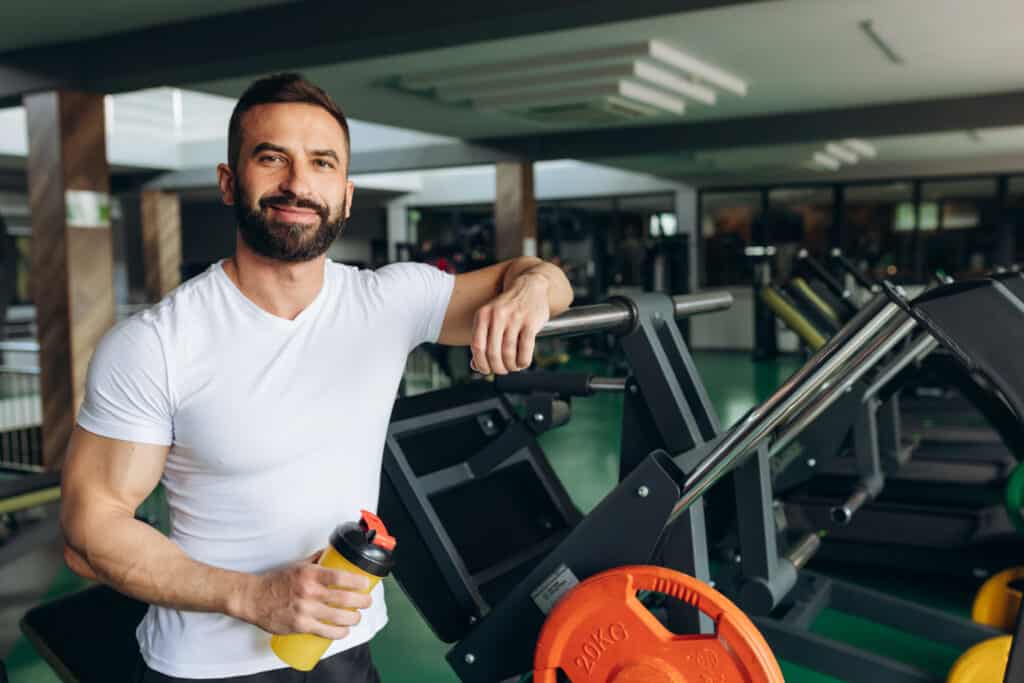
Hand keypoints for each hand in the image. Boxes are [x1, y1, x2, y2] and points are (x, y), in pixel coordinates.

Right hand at [237, 550, 372, 638]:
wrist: (253, 598)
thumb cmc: (275, 581)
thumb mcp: (297, 565)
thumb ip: (316, 560)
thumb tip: (332, 553)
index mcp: (310, 575)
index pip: (340, 577)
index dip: (357, 582)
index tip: (366, 583)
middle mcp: (309, 592)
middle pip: (344, 599)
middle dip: (362, 602)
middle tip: (367, 602)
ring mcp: (305, 611)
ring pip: (338, 617)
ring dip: (353, 618)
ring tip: (356, 617)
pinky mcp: (300, 626)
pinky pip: (325, 631)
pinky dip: (339, 633)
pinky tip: (344, 631)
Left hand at [470, 272, 550, 374]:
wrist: (529, 286)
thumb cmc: (507, 308)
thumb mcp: (489, 318)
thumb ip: (482, 340)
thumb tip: (476, 366)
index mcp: (483, 315)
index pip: (477, 346)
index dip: (480, 363)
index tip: (486, 370)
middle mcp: (497, 315)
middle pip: (493, 352)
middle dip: (497, 368)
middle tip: (502, 370)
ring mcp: (515, 318)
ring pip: (509, 353)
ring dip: (511, 366)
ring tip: (512, 367)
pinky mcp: (531, 322)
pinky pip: (525, 349)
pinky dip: (523, 362)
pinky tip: (522, 362)